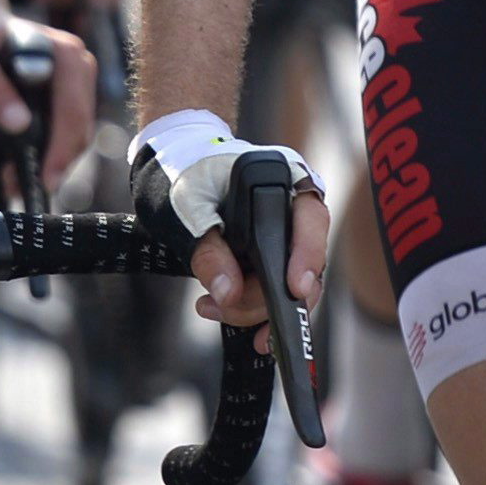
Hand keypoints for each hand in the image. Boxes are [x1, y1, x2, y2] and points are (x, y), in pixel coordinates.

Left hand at [0, 0, 94, 179]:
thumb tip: (18, 125)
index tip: (46, 179)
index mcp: (67, 54)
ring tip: (24, 183)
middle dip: (58, 162)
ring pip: (79, 133)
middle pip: (80, 128)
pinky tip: (31, 164)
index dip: (61, 149)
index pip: (72, 112)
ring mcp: (82, 80)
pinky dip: (54, 149)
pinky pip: (71, 128)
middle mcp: (82, 66)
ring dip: (56, 160)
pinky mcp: (76, 93)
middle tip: (30, 189)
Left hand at [126, 109, 329, 330]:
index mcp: (284, 180)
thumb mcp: (188, 207)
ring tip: (210, 306)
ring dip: (250, 307)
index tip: (295, 288)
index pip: (311, 219)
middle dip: (264, 296)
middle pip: (302, 265)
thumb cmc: (185, 175)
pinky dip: (251, 308)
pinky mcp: (269, 260)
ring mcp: (285, 239)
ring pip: (288, 287)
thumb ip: (208, 250)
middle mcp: (293, 212)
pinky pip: (272, 291)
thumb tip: (228, 293)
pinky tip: (227, 314)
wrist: (174, 170)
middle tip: (226, 306)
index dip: (308, 256)